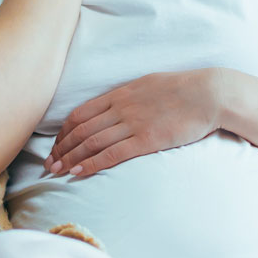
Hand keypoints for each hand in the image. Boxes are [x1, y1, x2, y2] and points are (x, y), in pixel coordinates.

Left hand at [44, 68, 224, 176]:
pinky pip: (111, 154)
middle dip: (61, 148)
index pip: (81, 113)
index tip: (56, 145)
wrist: (209, 94)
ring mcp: (133, 123)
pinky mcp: (146, 140)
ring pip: (91, 143)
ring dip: (70, 159)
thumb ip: (129, 96)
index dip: (64, 132)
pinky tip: (79, 173)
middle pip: (81, 130)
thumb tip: (116, 105)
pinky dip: (91, 164)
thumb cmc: (184, 89)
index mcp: (121, 93)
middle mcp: (121, 108)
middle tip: (48, 163)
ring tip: (56, 171)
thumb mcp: (149, 84)